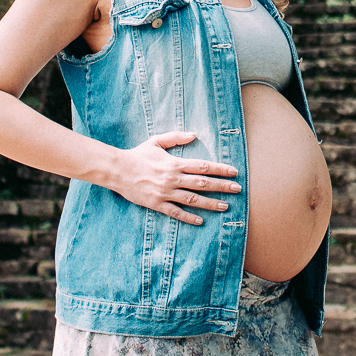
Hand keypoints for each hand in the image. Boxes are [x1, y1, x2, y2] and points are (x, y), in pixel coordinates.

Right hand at [109, 131, 241, 224]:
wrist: (117, 170)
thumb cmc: (138, 155)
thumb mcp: (156, 141)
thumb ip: (176, 137)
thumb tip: (194, 134)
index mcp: (175, 163)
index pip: (203, 166)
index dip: (220, 169)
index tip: (234, 172)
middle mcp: (173, 178)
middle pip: (203, 183)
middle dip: (222, 186)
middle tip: (237, 189)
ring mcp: (165, 192)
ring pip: (193, 199)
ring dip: (210, 203)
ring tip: (225, 206)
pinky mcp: (157, 204)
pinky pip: (175, 212)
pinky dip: (188, 217)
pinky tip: (200, 221)